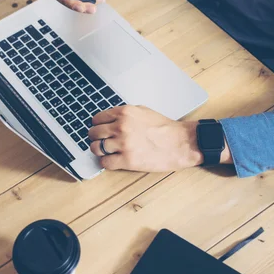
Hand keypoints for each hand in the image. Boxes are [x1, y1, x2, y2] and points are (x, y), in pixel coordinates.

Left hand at [88, 106, 231, 171]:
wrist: (180, 143)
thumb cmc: (164, 128)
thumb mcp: (143, 111)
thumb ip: (124, 114)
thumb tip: (109, 119)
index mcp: (124, 113)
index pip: (97, 119)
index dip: (97, 125)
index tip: (100, 130)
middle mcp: (121, 127)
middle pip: (93, 133)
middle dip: (95, 138)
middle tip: (101, 141)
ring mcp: (123, 144)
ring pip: (96, 148)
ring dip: (99, 151)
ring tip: (107, 152)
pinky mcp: (127, 160)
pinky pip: (105, 162)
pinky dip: (107, 162)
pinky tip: (114, 160)